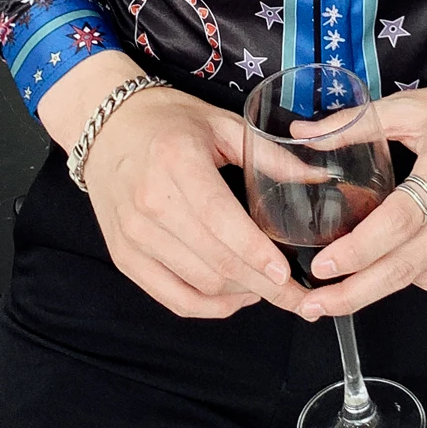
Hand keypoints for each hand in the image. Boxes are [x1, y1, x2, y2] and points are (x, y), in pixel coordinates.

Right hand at [38, 53, 302, 318]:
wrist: (106, 127)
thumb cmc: (169, 121)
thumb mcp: (223, 125)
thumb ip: (271, 155)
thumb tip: (320, 178)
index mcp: (178, 163)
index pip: (222, 222)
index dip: (258, 254)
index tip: (289, 274)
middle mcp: (151, 204)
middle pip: (216, 263)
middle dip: (264, 287)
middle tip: (299, 296)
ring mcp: (134, 236)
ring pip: (199, 285)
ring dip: (241, 294)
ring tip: (270, 288)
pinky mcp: (124, 258)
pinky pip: (172, 299)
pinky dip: (209, 306)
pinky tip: (236, 296)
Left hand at [292, 49, 426, 319]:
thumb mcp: (411, 107)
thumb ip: (354, 125)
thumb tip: (299, 136)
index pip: (397, 222)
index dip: (357, 250)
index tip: (321, 268)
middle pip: (408, 264)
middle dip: (356, 292)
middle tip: (317, 306)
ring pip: (426, 276)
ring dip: (388, 279)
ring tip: (358, 274)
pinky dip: (425, 274)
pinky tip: (413, 254)